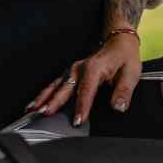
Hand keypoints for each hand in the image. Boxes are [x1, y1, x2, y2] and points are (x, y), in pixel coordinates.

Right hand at [25, 32, 141, 125]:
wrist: (119, 41)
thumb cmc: (125, 57)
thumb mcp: (131, 73)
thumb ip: (123, 91)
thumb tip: (118, 107)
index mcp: (94, 69)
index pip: (86, 91)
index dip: (81, 107)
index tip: (77, 121)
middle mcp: (80, 68)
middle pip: (64, 88)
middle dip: (53, 102)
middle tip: (43, 115)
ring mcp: (73, 70)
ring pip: (55, 85)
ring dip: (43, 98)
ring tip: (31, 110)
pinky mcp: (70, 73)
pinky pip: (55, 84)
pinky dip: (44, 94)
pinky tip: (35, 103)